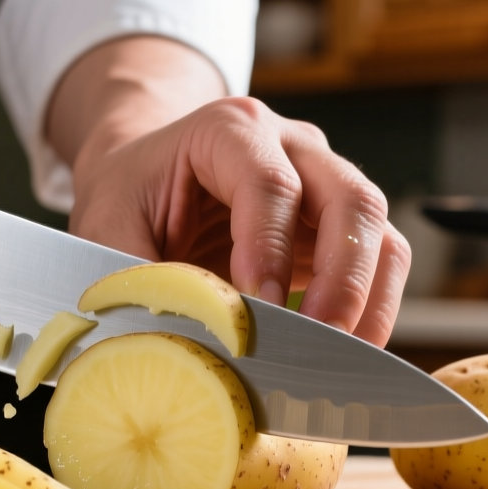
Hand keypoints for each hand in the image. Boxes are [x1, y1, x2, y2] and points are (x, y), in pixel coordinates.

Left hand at [51, 38, 409, 345]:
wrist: (149, 174)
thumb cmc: (131, 194)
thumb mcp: (107, 224)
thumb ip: (133, 277)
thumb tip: (165, 344)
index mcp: (229, 130)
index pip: (270, 182)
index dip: (270, 246)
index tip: (259, 303)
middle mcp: (293, 146)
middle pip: (351, 198)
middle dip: (343, 279)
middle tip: (318, 341)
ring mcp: (326, 182)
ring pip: (378, 232)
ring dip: (368, 301)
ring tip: (337, 358)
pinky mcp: (340, 226)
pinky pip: (380, 262)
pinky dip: (372, 309)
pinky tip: (342, 350)